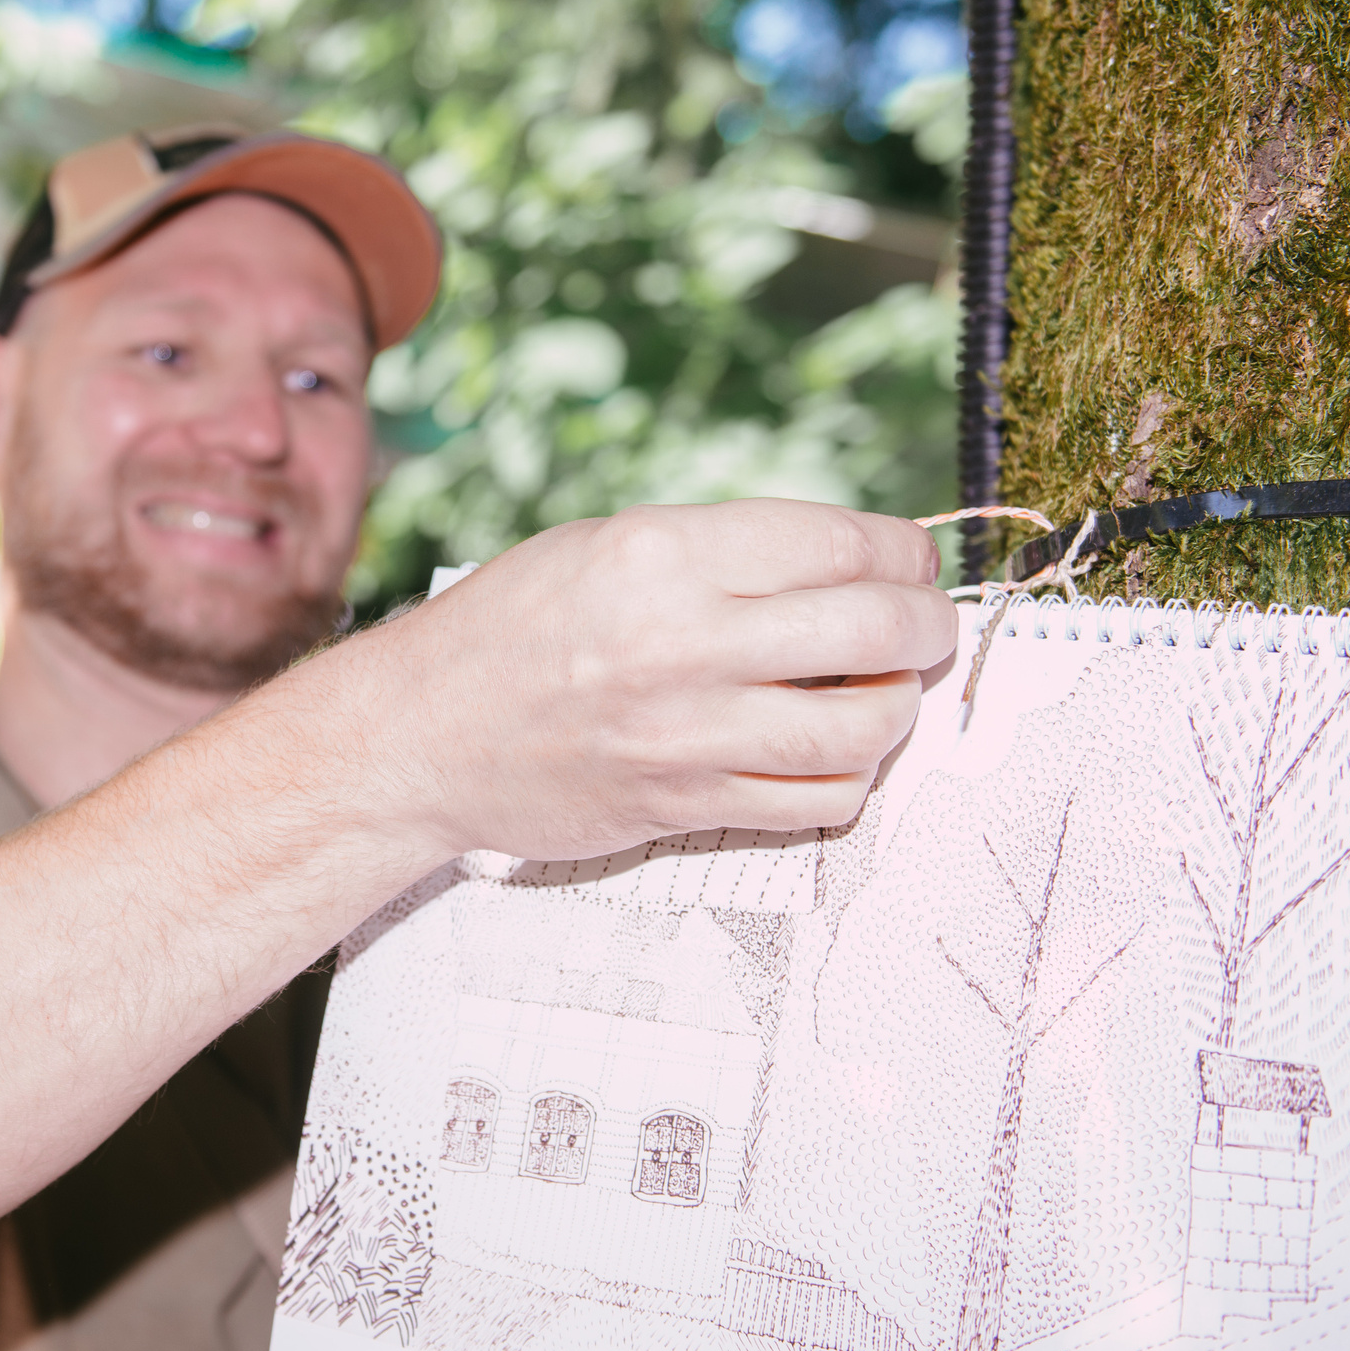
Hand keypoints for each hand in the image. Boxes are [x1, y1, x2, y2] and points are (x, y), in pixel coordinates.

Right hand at [342, 498, 954, 860]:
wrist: (422, 736)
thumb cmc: (511, 629)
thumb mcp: (606, 545)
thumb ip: (722, 550)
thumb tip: (848, 561)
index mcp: (663, 554)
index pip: (840, 543)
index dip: (904, 550)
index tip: (912, 560)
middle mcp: (682, 642)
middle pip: (875, 628)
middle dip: (928, 624)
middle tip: (926, 626)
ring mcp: (688, 734)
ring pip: (863, 727)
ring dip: (900, 708)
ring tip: (885, 694)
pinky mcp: (686, 806)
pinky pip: (817, 802)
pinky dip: (848, 777)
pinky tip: (830, 753)